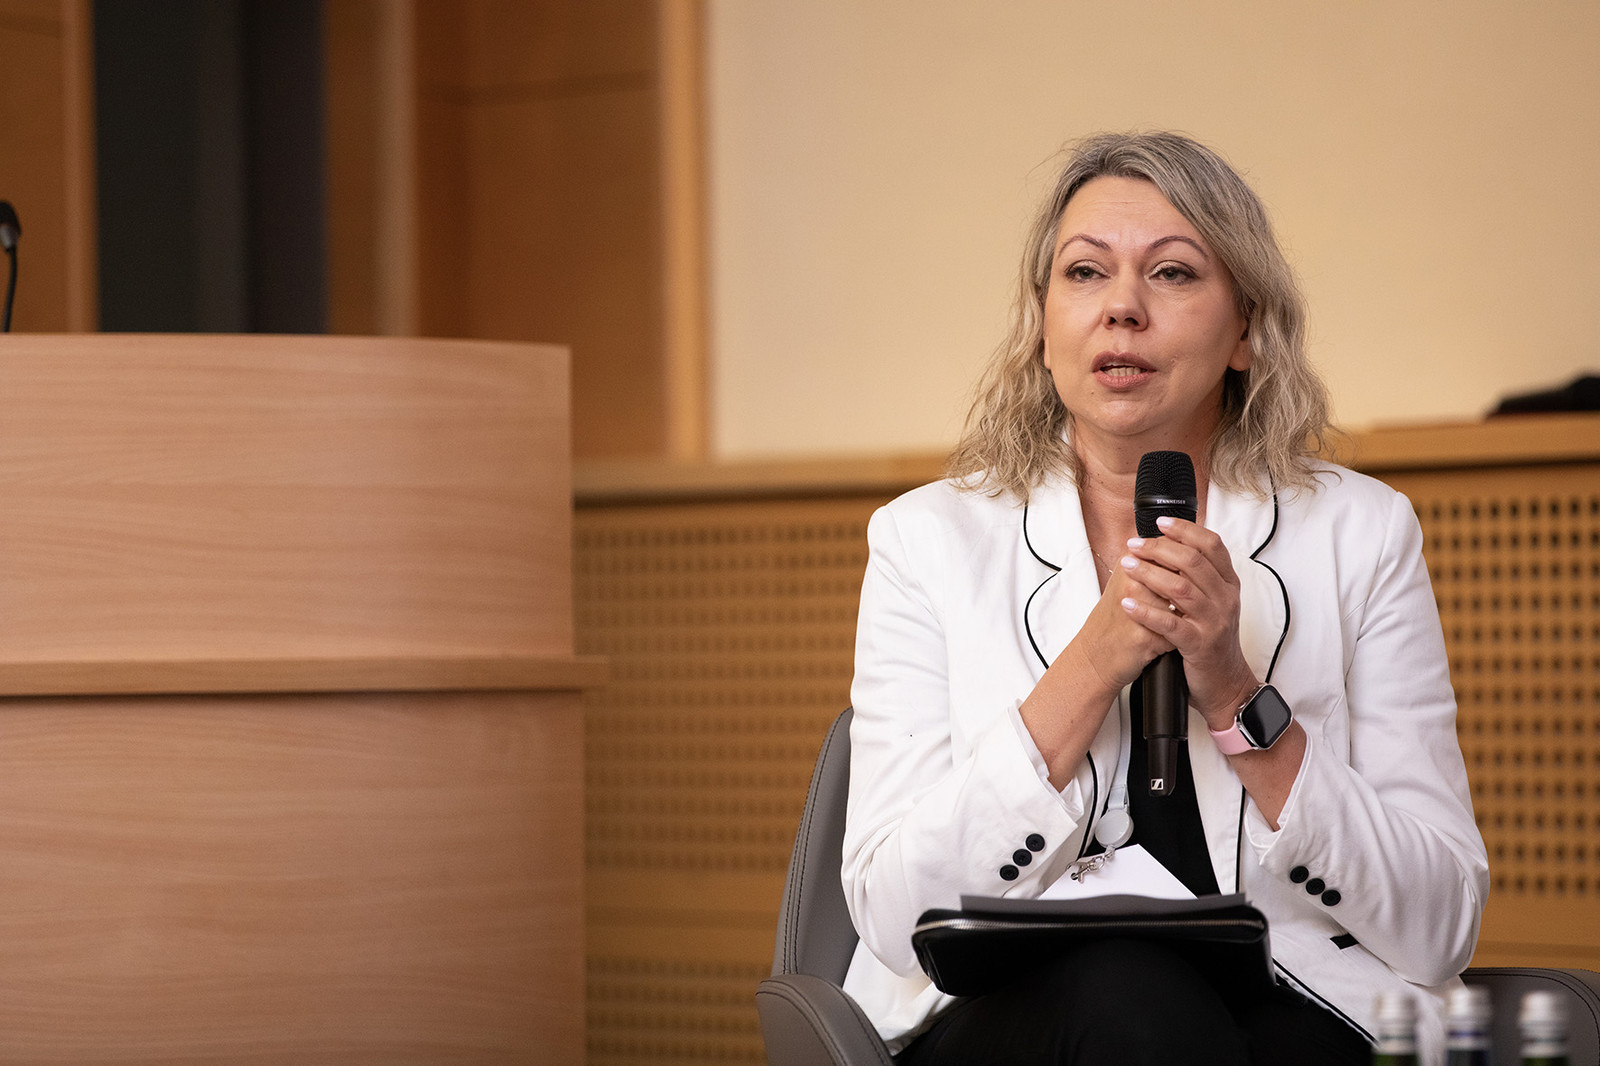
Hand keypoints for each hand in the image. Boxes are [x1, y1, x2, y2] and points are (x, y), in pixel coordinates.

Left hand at [1115, 516, 1259, 728]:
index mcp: (1229, 584)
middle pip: (1193, 562)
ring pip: (1181, 589)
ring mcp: (1214, 622)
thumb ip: (1198, 576)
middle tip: (1134, 544)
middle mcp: (1225, 599)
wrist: (1225, 683)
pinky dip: (1146, 612)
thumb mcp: (1212, 602)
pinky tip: (1127, 604)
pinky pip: (1170, 624)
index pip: (1212, 545)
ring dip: (1149, 574)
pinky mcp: (1199, 645)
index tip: (1159, 522)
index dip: (1185, 529)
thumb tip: (1168, 543)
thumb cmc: (1210, 638)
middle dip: (1160, 548)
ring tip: (1126, 565)